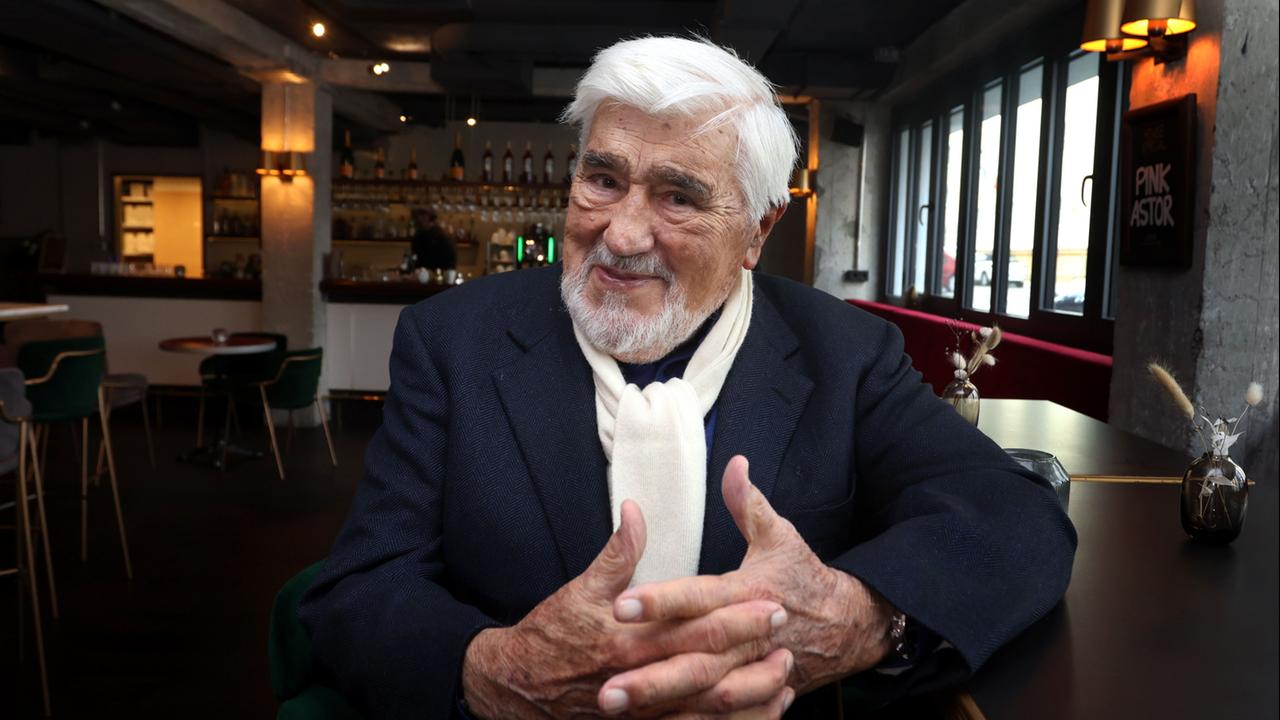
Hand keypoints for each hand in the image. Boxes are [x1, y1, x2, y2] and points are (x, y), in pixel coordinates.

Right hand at [461, 500, 789, 718]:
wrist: (515, 689)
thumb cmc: (549, 635)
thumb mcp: (580, 589)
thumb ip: (617, 553)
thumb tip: (636, 509)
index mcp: (627, 639)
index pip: (693, 625)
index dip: (735, 613)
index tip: (769, 599)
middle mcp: (638, 679)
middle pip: (709, 664)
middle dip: (751, 648)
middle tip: (785, 629)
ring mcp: (641, 712)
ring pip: (708, 708)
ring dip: (750, 693)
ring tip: (785, 675)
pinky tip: (760, 712)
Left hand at [608, 456, 893, 696]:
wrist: (850, 626)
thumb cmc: (805, 577)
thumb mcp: (780, 536)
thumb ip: (748, 503)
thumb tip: (733, 463)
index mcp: (748, 594)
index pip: (698, 598)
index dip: (661, 602)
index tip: (621, 605)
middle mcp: (749, 638)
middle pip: (694, 658)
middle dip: (648, 673)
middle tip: (603, 683)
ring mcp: (754, 672)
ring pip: (704, 695)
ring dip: (660, 704)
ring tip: (614, 707)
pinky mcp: (759, 695)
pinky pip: (724, 718)